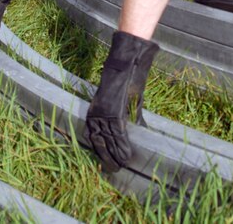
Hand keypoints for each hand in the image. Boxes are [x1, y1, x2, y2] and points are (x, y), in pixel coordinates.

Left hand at [84, 31, 158, 171]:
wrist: (128, 62)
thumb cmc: (128, 79)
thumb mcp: (127, 100)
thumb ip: (129, 115)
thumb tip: (138, 127)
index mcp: (97, 110)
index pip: (95, 136)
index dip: (100, 151)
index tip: (106, 162)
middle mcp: (97, 113)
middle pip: (100, 142)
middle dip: (106, 157)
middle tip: (113, 170)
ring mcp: (105, 113)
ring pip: (108, 141)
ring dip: (114, 156)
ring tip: (120, 167)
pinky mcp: (115, 111)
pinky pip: (118, 134)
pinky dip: (122, 147)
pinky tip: (126, 157)